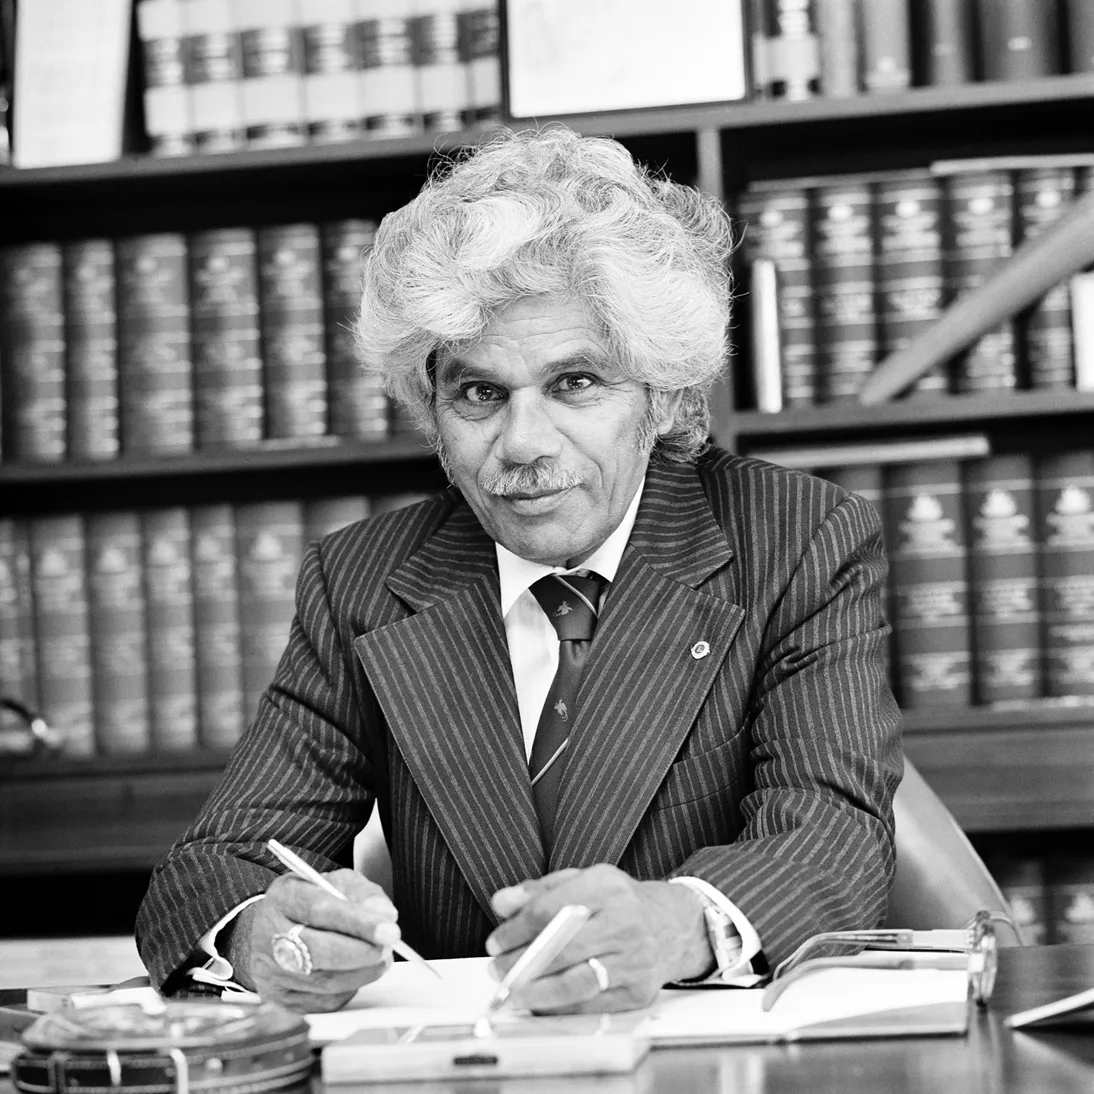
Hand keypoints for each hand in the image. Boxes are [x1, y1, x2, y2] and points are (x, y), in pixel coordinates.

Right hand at [232, 870, 399, 1011]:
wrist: (269, 930)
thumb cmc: (309, 904)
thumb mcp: (335, 883)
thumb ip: (363, 893)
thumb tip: (385, 915)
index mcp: (283, 898)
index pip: (321, 909)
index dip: (358, 921)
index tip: (389, 929)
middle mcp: (270, 936)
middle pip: (319, 951)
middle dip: (363, 952)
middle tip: (387, 946)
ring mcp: (272, 972)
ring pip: (325, 982)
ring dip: (363, 972)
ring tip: (380, 957)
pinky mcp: (281, 999)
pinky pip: (324, 1001)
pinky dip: (350, 988)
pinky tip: (358, 972)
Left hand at [485, 864, 712, 1013]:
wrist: (674, 925)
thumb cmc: (620, 903)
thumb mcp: (582, 882)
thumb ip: (539, 891)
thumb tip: (502, 903)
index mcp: (607, 887)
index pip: (552, 908)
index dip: (517, 929)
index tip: (496, 942)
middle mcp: (625, 922)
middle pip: (562, 947)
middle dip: (521, 963)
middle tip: (498, 970)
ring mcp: (635, 960)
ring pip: (577, 982)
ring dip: (537, 991)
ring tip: (513, 992)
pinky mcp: (639, 991)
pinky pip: (591, 1005)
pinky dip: (560, 1007)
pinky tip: (540, 1001)